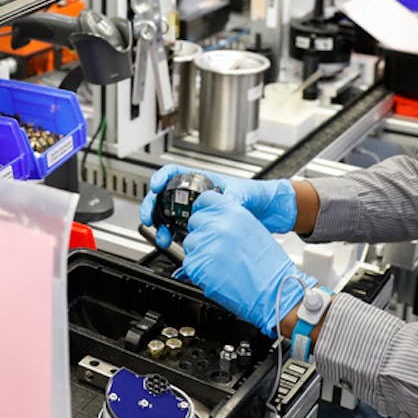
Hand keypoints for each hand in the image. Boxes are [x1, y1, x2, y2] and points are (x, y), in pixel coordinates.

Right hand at [140, 166, 296, 247]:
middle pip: (164, 197)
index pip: (174, 173)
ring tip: (162, 236)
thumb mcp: (241, 194)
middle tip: (149, 217)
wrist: (268, 211)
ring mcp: (195, 211)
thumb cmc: (255, 194)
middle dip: (152, 206)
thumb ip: (229, 200)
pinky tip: (172, 243)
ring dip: (161, 226)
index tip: (155, 187)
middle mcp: (195, 195)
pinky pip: (179, 231)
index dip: (161, 178)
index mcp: (202, 180)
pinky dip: (172, 237)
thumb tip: (223, 205)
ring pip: (168, 216)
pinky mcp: (199, 226)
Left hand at [177, 192, 315, 336]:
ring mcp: (207, 245)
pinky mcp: (198, 266)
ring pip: (190, 243)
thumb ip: (230, 220)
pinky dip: (198, 269)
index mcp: (233, 212)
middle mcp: (219, 226)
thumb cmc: (269, 265)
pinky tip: (216, 273)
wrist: (275, 291)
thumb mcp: (253, 229)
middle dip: (202, 233)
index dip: (203, 210)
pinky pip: (189, 263)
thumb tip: (214, 219)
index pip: (205, 200)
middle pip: (195, 222)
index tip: (204, 217)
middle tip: (217, 247)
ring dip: (199, 252)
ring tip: (219, 263)